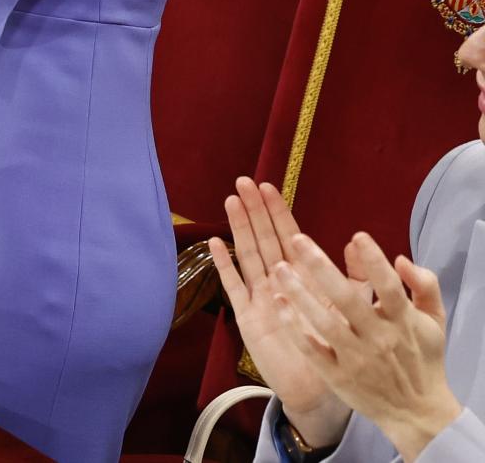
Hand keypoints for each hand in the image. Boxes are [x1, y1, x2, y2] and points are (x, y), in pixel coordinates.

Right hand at [207, 179, 351, 448]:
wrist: (320, 389)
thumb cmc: (338, 348)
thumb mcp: (354, 307)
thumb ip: (354, 276)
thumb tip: (355, 240)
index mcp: (304, 277)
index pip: (288, 236)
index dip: (278, 211)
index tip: (268, 186)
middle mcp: (279, 281)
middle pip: (264, 239)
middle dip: (255, 211)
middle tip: (243, 182)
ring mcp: (261, 296)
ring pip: (248, 255)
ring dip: (239, 229)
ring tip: (231, 201)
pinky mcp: (248, 316)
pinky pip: (234, 286)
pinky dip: (225, 266)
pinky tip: (216, 244)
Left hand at [272, 230, 464, 460]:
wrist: (417, 412)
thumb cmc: (422, 358)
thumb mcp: (433, 320)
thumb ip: (424, 285)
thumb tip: (401, 259)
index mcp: (403, 322)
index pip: (389, 287)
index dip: (375, 263)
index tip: (357, 236)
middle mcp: (378, 338)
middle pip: (347, 300)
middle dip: (321, 268)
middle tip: (297, 240)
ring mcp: (355, 358)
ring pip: (323, 322)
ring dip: (299, 294)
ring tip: (279, 267)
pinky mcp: (337, 375)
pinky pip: (311, 349)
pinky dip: (294, 326)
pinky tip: (278, 303)